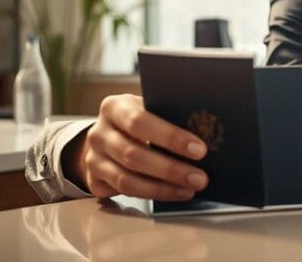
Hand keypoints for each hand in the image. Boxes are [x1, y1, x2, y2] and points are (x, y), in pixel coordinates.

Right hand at [63, 94, 209, 200]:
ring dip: (163, 188)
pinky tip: (174, 193)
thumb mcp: (148, 108)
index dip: (171, 137)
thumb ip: (168, 116)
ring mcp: (93, 159)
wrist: (106, 135)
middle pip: (134, 155)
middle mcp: (99, 133)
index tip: (199, 149)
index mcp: (114, 107)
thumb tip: (208, 133)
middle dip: (171, 169)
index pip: (140, 122)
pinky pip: (124, 193)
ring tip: (190, 189)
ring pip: (127, 180)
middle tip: (200, 177)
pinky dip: (152, 195)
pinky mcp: (94, 181)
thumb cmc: (136, 119)